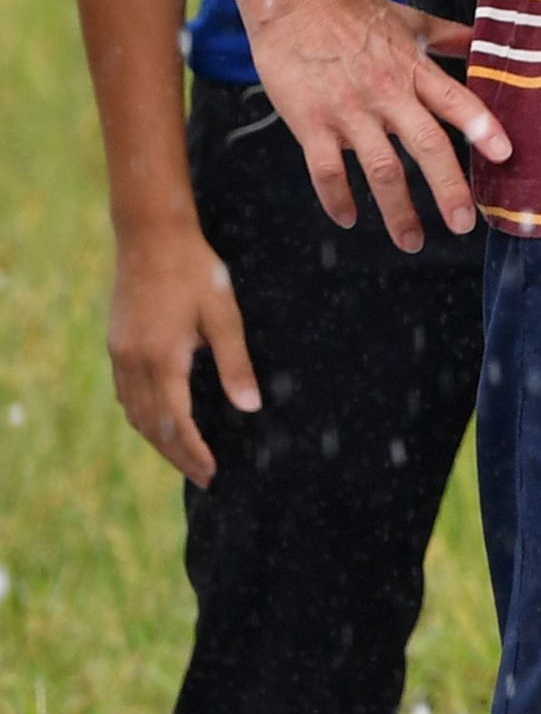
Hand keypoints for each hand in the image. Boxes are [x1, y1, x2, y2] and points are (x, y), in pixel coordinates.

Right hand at [105, 209, 256, 486]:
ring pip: (135, 413)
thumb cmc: (196, 270)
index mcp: (163, 359)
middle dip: (177, 455)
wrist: (151, 236)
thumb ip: (235, 363)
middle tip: (203, 477)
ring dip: (158, 439)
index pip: (176, 423)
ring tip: (184, 456)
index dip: (194, 452)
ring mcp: (120, 354)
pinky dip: (143, 415)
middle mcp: (134, 363)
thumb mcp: (225, 314)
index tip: (212, 473)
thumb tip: (250, 407)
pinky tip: (159, 420)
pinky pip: (127, 394)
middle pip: (152, 427)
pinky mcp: (116, 344)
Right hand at [242, 0, 501, 252]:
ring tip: (411, 241)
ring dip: (398, 211)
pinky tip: (349, 220)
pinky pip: (327, 172)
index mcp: (413, 70)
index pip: (458, 102)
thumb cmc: (352, 9)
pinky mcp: (310, 123)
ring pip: (381, 170)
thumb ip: (446, 37)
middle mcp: (387, 94)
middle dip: (449, 189)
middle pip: (427, 147)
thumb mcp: (408, 20)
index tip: (505, 156)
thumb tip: (481, 41)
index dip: (484, 129)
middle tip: (465, 224)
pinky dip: (338, 200)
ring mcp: (348, 112)